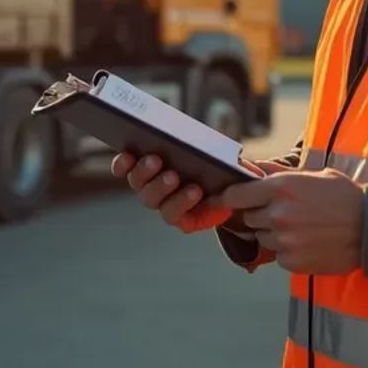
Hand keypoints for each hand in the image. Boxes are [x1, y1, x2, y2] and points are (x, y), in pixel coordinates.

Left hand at [110, 153, 290, 231]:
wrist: (209, 174)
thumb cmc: (225, 181)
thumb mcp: (233, 184)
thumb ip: (234, 186)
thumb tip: (243, 173)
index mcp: (185, 213)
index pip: (176, 214)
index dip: (182, 203)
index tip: (196, 190)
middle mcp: (163, 203)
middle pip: (153, 201)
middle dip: (163, 188)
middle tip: (174, 175)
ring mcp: (149, 188)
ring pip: (140, 186)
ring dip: (146, 174)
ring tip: (156, 158)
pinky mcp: (138, 170)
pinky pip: (125, 170)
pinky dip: (124, 163)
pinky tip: (128, 152)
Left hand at [215, 169, 364, 274]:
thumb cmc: (343, 196)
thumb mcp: (313, 174)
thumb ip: (278, 174)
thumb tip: (252, 169)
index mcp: (281, 187)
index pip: (236, 195)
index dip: (228, 198)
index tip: (223, 200)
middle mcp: (278, 214)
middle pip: (248, 218)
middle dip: (259, 215)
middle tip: (280, 213)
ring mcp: (284, 239)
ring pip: (262, 238)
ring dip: (272, 233)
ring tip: (299, 228)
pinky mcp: (292, 261)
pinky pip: (277, 255)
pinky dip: (286, 251)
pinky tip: (306, 242)